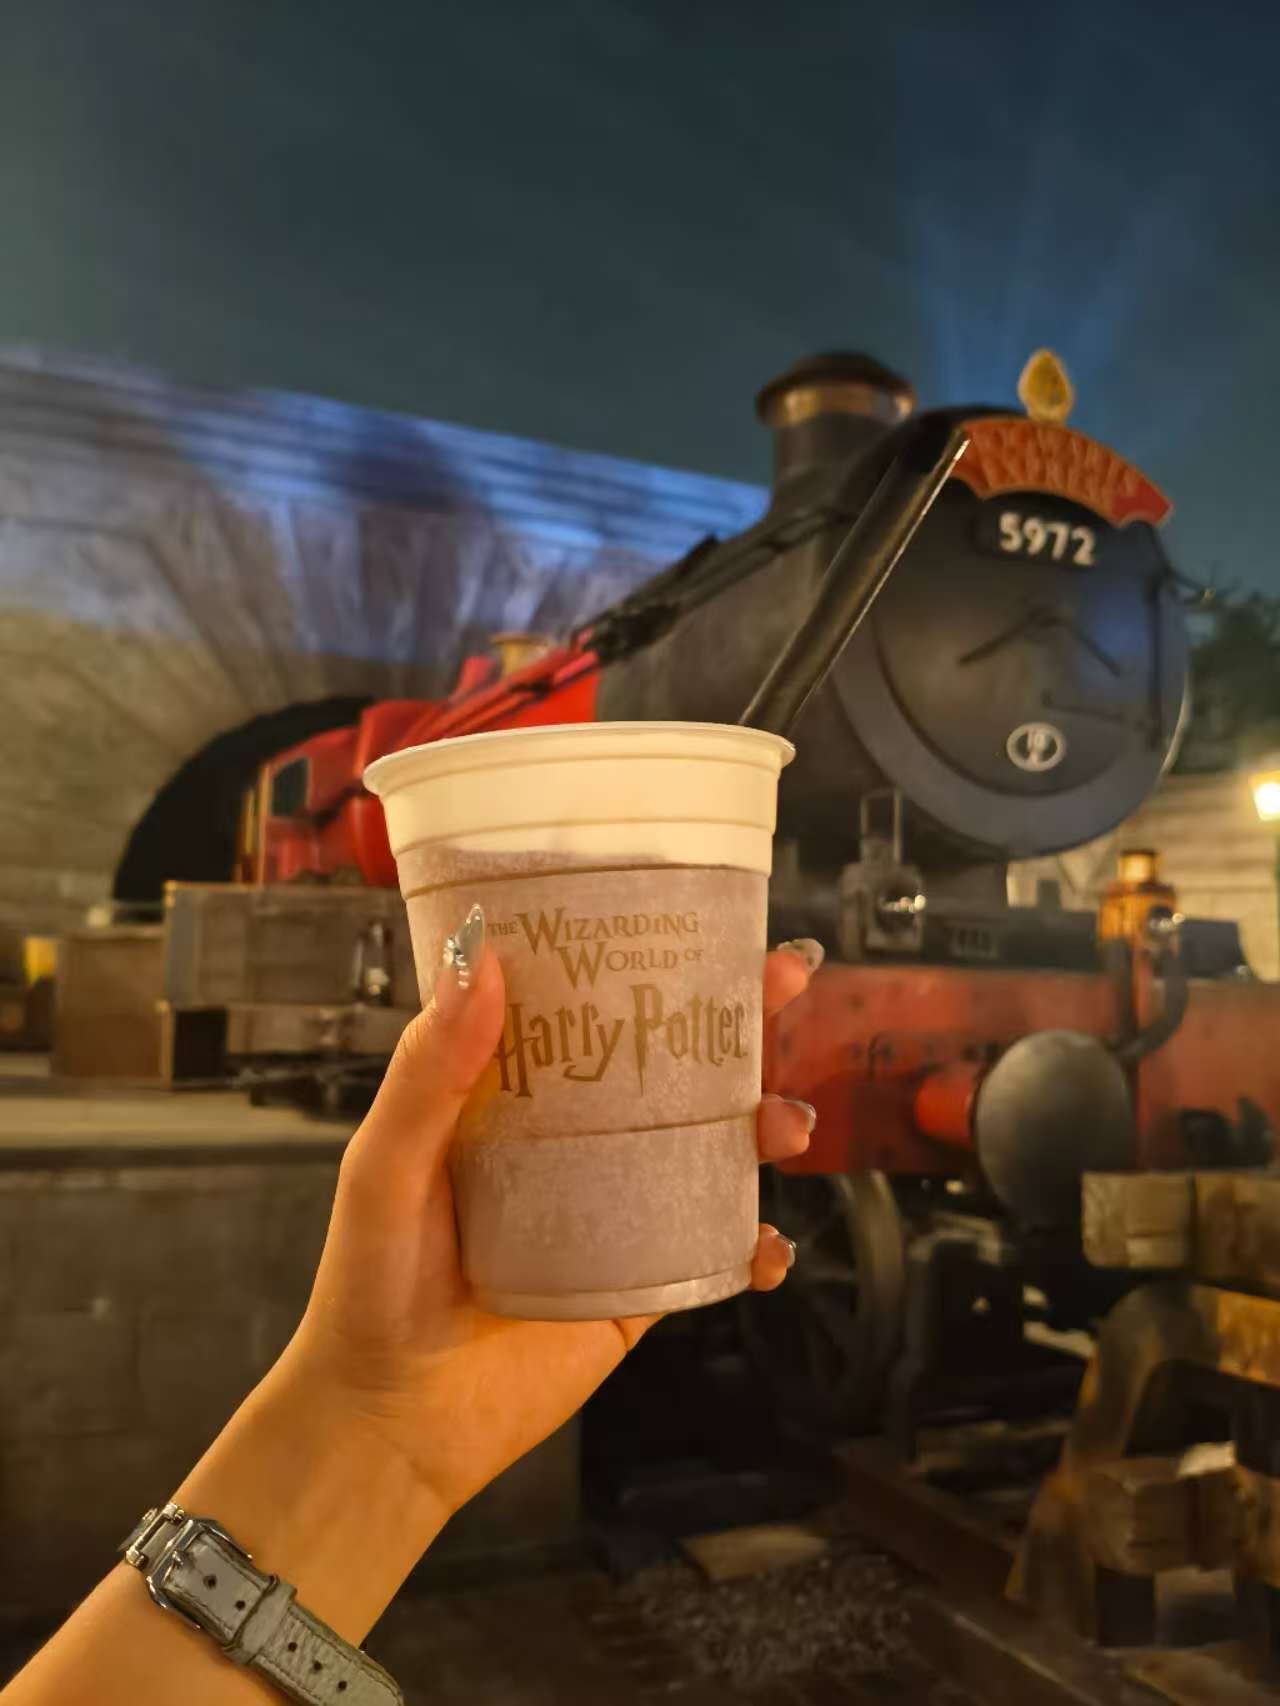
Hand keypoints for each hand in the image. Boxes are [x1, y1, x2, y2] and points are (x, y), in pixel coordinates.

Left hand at [283, 920, 816, 1526]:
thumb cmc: (372, 1281)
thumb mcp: (387, 1163)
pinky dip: (757, 1246)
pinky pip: (718, 1252)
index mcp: (520, 1095)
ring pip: (714, 1147)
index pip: (595, 1006)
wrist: (393, 1421)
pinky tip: (766, 1247)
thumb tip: (482, 959)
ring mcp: (619, 1210)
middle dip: (743, 1020)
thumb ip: (429, 1070)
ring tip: (785, 1126)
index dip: (651, 958)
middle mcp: (578, 1140)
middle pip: (676, 1063)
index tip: (704, 916)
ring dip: (766, 1123)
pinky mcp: (644, 1282)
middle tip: (786, 982)